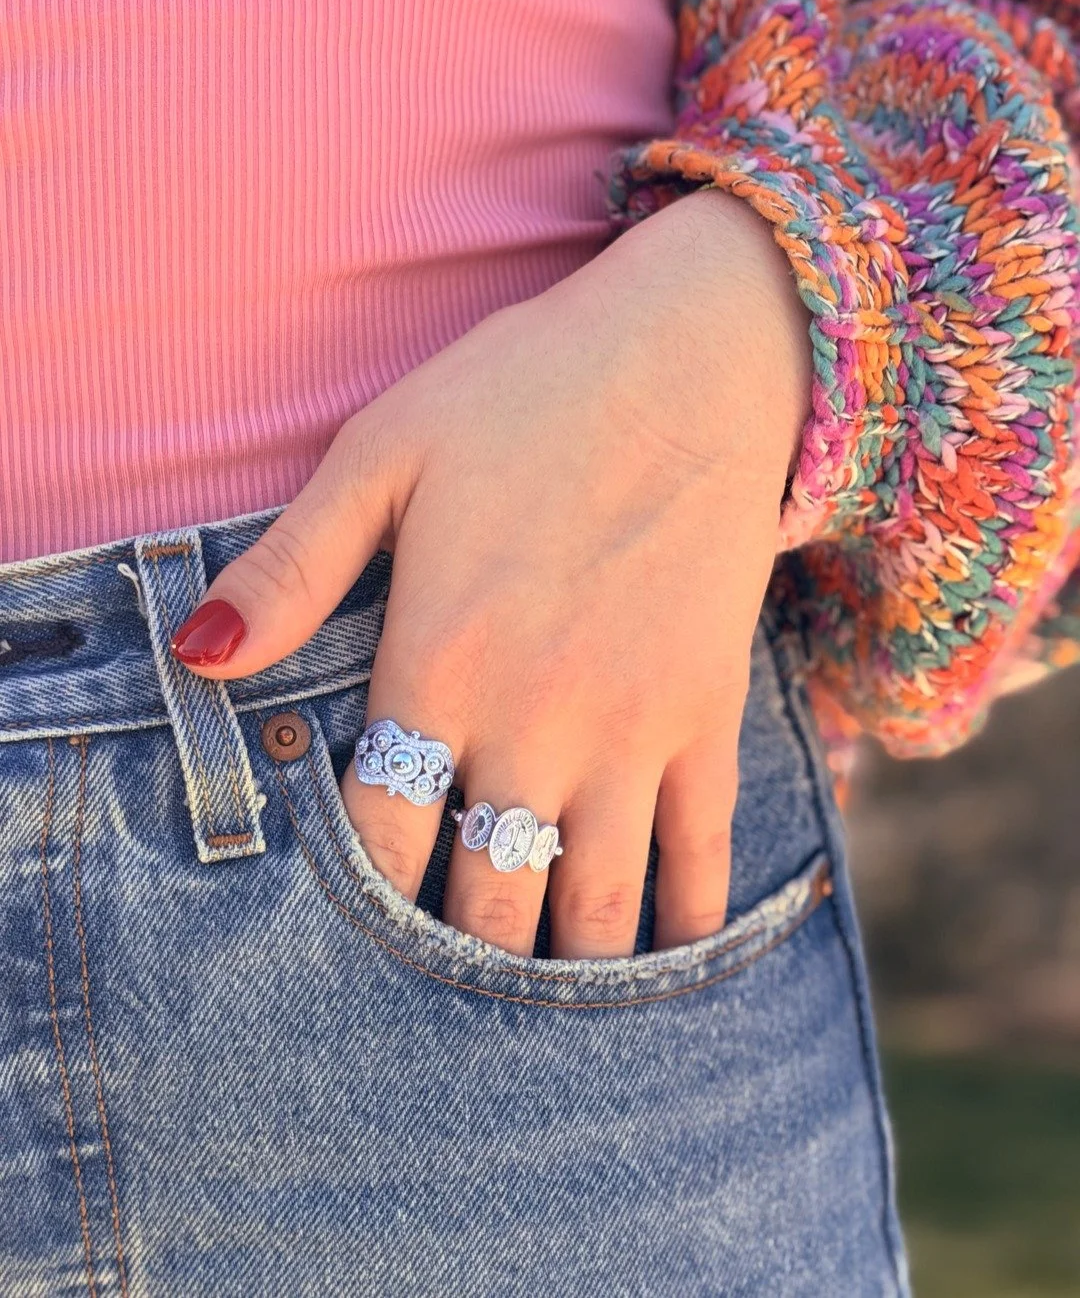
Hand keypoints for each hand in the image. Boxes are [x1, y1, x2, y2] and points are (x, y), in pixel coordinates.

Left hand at [169, 189, 810, 958]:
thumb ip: (291, 566)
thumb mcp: (385, 451)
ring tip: (536, 992)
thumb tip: (197, 655)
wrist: (696, 356)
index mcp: (439, 662)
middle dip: (459, 953)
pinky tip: (664, 953)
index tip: (358, 926)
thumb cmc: (528, 393)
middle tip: (443, 977)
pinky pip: (701, 852)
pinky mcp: (709, 715)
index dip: (362, 901)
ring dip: (562, 967)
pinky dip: (684, 922)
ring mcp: (633, 729)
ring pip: (595, 905)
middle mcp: (535, 721)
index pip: (380, 837)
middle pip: (486, 898)